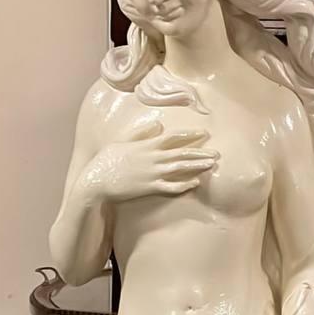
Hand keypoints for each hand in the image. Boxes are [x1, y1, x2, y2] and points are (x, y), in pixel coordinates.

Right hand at [81, 117, 217, 203]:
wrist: (97, 181)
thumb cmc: (106, 161)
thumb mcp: (122, 142)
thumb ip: (141, 133)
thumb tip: (157, 125)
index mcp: (146, 145)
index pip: (173, 137)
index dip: (189, 135)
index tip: (203, 133)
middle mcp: (153, 158)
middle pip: (181, 153)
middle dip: (200, 152)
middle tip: (217, 153)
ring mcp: (152, 174)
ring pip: (180, 168)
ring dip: (197, 166)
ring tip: (211, 165)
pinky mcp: (149, 188)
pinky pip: (171, 187)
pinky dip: (184, 185)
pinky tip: (196, 183)